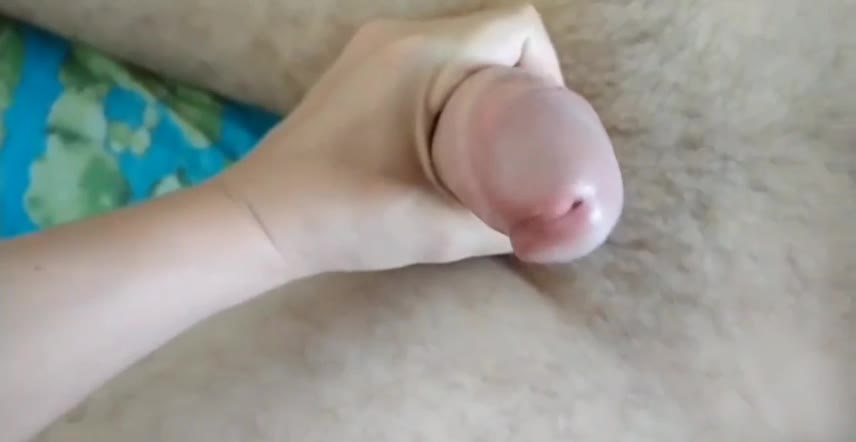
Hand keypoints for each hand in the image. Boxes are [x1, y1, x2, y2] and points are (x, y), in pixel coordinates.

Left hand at [217, 4, 565, 273]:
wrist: (258, 218)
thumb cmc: (342, 218)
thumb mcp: (439, 231)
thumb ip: (505, 225)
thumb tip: (549, 222)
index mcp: (423, 57)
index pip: (519, 27)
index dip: (549, 71)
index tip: (544, 128)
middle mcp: (396, 35)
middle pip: (493, 33)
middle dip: (521, 83)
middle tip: (522, 144)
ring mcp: (371, 46)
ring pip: (461, 43)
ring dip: (486, 85)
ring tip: (488, 144)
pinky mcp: (358, 67)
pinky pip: (428, 58)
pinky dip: (453, 87)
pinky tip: (447, 138)